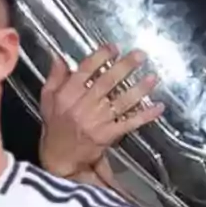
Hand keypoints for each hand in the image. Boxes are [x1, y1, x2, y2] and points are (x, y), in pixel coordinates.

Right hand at [38, 44, 164, 177]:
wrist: (59, 158)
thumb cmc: (55, 126)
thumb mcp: (47, 99)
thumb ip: (54, 77)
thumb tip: (59, 56)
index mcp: (66, 95)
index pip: (85, 71)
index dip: (101, 57)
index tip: (115, 48)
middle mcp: (82, 106)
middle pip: (107, 82)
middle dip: (125, 67)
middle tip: (140, 55)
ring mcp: (96, 122)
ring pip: (121, 102)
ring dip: (139, 89)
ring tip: (152, 77)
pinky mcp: (107, 135)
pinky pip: (129, 123)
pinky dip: (145, 115)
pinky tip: (158, 107)